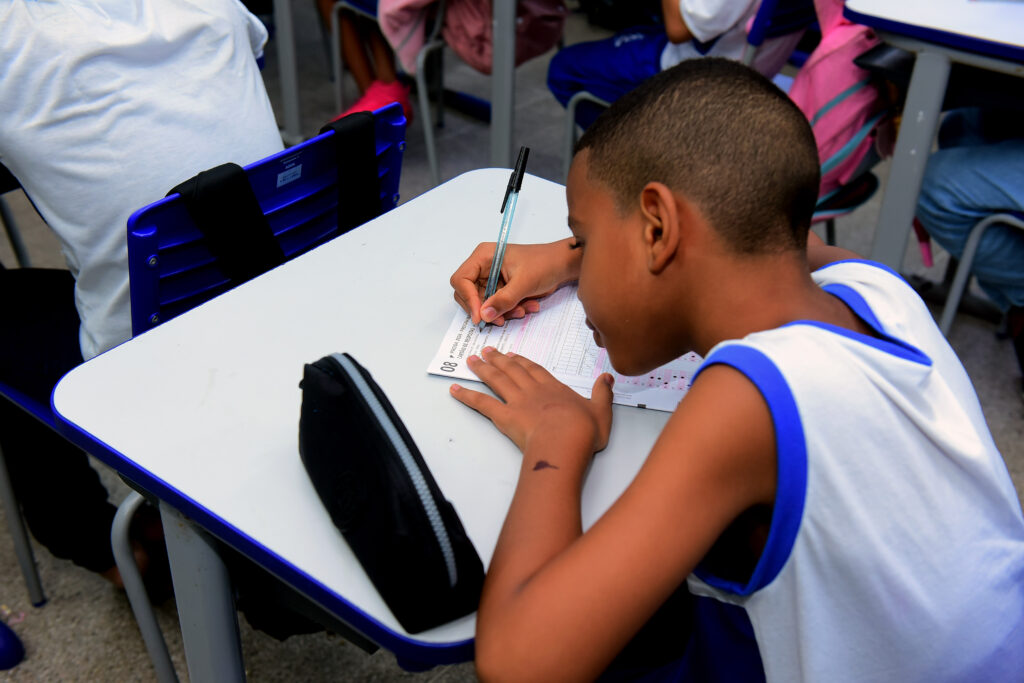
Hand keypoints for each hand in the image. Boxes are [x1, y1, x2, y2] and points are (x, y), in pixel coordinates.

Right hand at [450, 239, 580, 325]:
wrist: (563, 265)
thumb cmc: (545, 264)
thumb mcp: (524, 283)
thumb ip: (503, 300)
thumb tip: (483, 315)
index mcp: (484, 256)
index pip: (461, 280)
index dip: (468, 299)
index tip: (480, 317)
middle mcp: (483, 267)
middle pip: (468, 294)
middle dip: (485, 309)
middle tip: (500, 319)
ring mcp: (491, 278)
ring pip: (483, 303)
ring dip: (501, 312)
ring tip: (521, 310)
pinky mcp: (500, 288)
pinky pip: (496, 305)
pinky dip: (509, 310)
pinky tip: (526, 307)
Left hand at [450, 347, 613, 457]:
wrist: (565, 441)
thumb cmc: (583, 431)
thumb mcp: (602, 411)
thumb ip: (603, 393)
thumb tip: (608, 378)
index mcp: (554, 388)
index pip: (535, 370)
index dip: (523, 361)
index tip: (514, 355)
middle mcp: (533, 391)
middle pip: (512, 370)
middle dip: (499, 359)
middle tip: (487, 351)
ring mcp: (517, 402)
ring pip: (496, 380)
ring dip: (483, 369)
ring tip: (472, 361)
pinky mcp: (504, 416)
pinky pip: (481, 403)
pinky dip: (466, 396)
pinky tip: (454, 390)